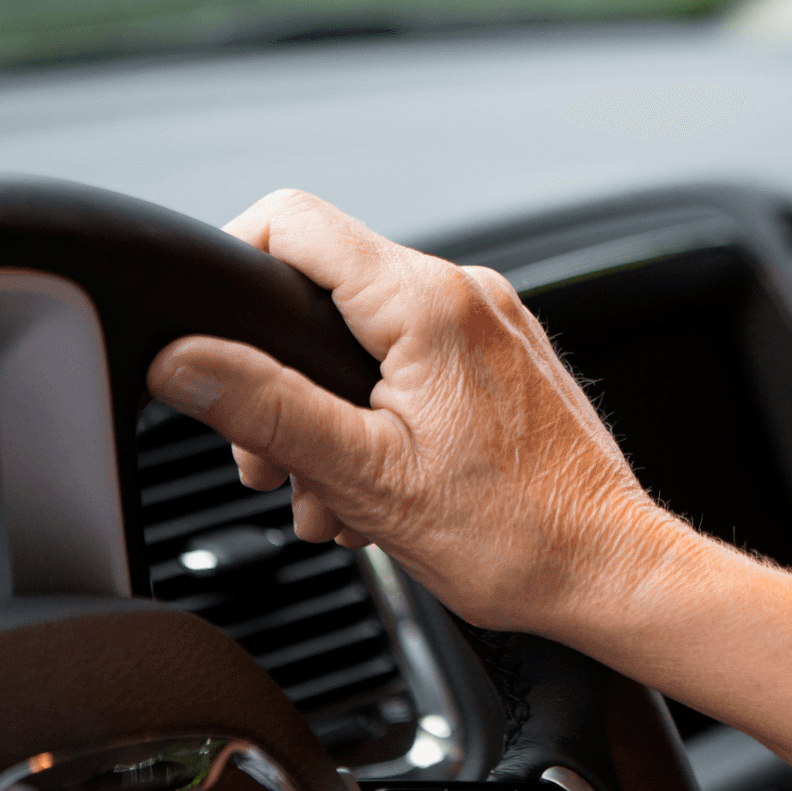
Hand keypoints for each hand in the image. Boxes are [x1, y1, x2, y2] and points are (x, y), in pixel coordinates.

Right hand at [146, 189, 693, 637]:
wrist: (608, 570)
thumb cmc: (514, 534)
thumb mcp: (364, 476)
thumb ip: (265, 409)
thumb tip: (183, 363)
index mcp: (427, 302)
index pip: (292, 221)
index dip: (230, 262)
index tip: (210, 340)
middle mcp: (466, 292)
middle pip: (323, 289)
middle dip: (278, 378)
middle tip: (278, 463)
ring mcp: (491, 322)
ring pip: (365, 335)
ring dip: (328, 414)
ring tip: (337, 494)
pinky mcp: (504, 358)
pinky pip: (414, 359)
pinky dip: (379, 414)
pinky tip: (379, 486)